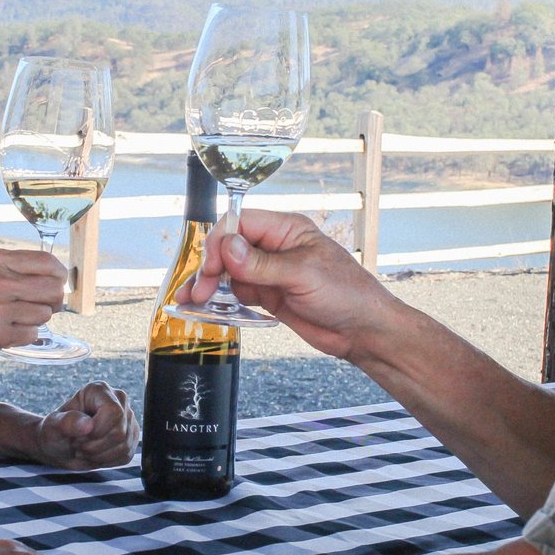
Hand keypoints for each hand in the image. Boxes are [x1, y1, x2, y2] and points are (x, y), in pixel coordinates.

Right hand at [0, 249, 67, 367]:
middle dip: (54, 300)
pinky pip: (31, 334)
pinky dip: (23, 336)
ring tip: (13, 320)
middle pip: (52, 289)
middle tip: (45, 306)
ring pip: (44, 314)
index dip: (59, 275)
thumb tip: (52, 274)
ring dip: (35, 320)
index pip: (46, 262)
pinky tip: (5, 332)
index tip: (60, 282)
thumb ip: (9, 268)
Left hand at [33, 382, 138, 469]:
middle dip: (95, 446)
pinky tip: (94, 455)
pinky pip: (126, 456)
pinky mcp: (131, 437)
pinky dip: (107, 462)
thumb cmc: (54, 432)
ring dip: (99, 456)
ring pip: (124, 445)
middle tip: (77, 446)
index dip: (98, 431)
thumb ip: (66, 422)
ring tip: (84, 450)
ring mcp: (127, 419)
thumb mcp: (52, 427)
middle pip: (120, 432)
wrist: (59, 446)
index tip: (78, 438)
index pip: (114, 412)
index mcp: (99, 390)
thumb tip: (87, 425)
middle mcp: (118, 400)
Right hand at [179, 209, 396, 360]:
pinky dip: (221, 299)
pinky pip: (237, 292)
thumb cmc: (347, 293)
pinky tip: (206, 308)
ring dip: (209, 284)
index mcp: (286, 229)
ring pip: (228, 271)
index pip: (240, 223)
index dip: (220, 242)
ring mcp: (270, 271)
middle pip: (228, 248)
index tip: (210, 267)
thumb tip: (227, 248)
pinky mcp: (268, 294)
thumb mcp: (303, 275)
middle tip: (198, 291)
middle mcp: (275, 246)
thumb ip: (262, 264)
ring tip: (191, 301)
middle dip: (209, 267)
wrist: (363, 331)